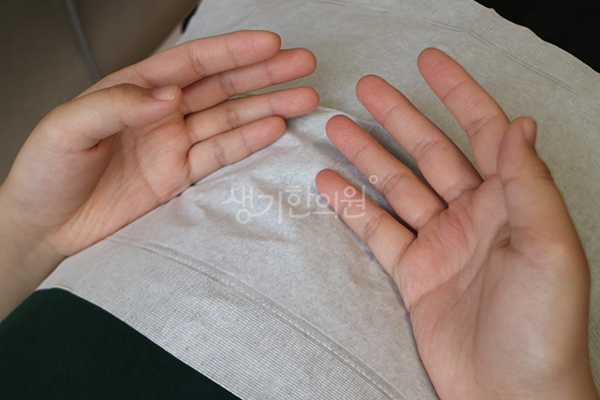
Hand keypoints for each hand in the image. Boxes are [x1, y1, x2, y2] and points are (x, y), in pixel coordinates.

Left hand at [0, 30, 317, 318]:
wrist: (45, 227)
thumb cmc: (46, 173)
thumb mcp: (68, 128)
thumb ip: (118, 106)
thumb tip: (168, 96)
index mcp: (134, 90)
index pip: (192, 63)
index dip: (233, 52)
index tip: (269, 44)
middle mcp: (160, 113)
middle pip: (222, 86)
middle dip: (264, 74)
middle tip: (301, 64)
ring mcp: (173, 144)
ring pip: (229, 118)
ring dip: (266, 107)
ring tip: (302, 98)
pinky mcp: (179, 175)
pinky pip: (221, 153)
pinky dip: (249, 141)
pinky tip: (273, 128)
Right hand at [316, 49, 597, 399]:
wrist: (510, 394)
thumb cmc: (544, 328)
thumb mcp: (550, 249)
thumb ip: (529, 185)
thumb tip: (520, 124)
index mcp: (510, 201)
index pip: (483, 131)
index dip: (458, 93)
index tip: (429, 62)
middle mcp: (473, 215)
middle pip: (428, 152)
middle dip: (398, 117)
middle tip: (366, 87)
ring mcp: (440, 242)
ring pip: (397, 186)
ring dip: (367, 157)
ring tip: (336, 128)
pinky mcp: (414, 271)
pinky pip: (378, 229)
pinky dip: (353, 206)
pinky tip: (330, 184)